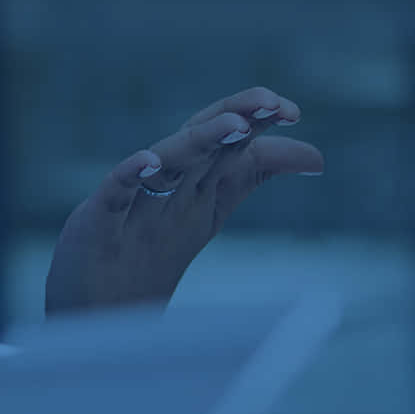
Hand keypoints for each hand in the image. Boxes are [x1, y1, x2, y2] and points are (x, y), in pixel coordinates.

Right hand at [45, 86, 323, 312]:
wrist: (102, 310)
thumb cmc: (151, 246)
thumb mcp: (209, 204)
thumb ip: (251, 173)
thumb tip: (315, 157)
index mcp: (191, 178)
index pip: (226, 140)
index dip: (256, 121)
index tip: (293, 113)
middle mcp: (164, 182)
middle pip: (202, 140)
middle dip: (235, 117)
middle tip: (271, 103)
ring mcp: (132, 202)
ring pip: (167, 162)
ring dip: (198, 141)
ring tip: (233, 126)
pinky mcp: (99, 225)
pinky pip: (115, 196)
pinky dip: (128, 176)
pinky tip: (147, 162)